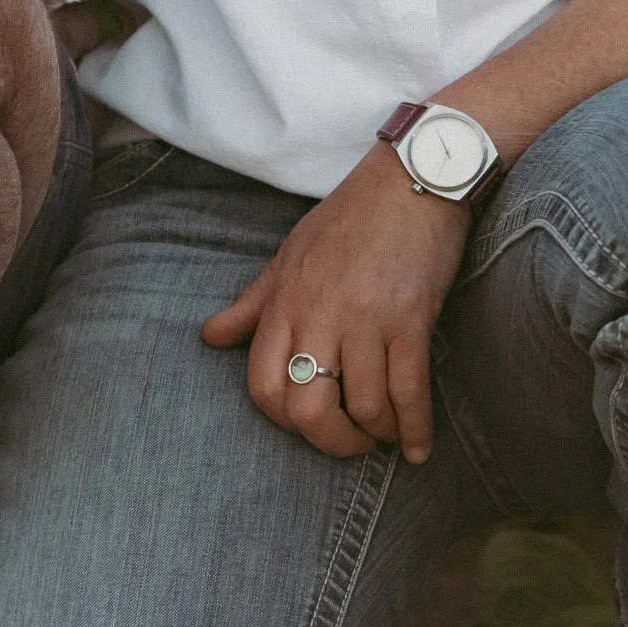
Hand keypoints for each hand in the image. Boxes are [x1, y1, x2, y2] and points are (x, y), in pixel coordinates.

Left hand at [202, 147, 468, 460]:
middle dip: (329, 440)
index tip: (306, 424)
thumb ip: (252, 304)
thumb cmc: (350, 217)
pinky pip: (409, 391)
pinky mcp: (411, 321)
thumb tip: (210, 337)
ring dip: (375, 433)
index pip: (262, 386)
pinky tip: (417, 449)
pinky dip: (414, 429)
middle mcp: (320, 315)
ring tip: (383, 434)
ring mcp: (366, 320)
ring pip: (363, 406)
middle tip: (348, 442)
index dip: (282, 420)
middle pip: (307, 408)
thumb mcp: (289, 255)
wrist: (413, 178)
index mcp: (286, 302)